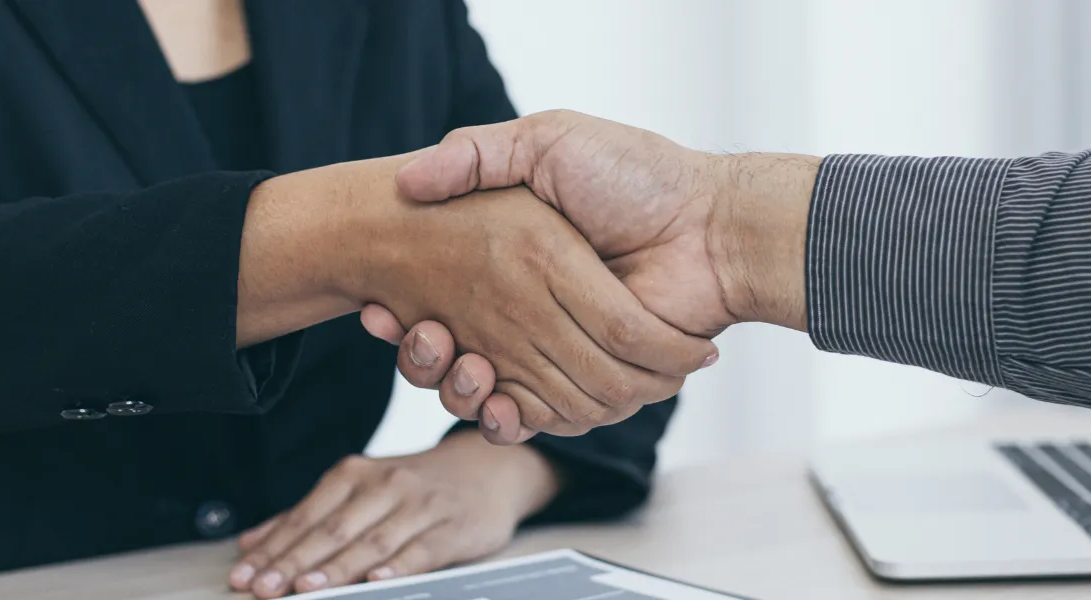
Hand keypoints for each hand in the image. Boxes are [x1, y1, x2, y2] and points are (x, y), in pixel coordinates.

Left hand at [227, 431, 558, 597]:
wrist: (489, 469)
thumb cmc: (417, 487)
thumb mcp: (361, 490)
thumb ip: (307, 516)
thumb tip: (251, 544)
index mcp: (356, 474)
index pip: (305, 516)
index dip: (273, 548)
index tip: (245, 575)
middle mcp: (385, 485)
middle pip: (333, 529)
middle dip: (293, 562)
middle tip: (265, 587)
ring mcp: (421, 505)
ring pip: (372, 541)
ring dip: (336, 567)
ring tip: (307, 588)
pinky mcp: (453, 527)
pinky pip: (422, 550)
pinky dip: (399, 564)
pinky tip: (377, 578)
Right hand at [359, 111, 816, 439]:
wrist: (711, 223)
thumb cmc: (634, 174)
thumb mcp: (546, 142)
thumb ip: (477, 153)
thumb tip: (408, 179)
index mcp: (517, 264)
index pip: (440, 302)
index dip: (404, 315)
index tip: (380, 308)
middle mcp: (533, 312)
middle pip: (455, 357)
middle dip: (424, 357)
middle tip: (420, 336)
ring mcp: (563, 351)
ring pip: (488, 394)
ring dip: (458, 389)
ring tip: (453, 360)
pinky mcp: (594, 384)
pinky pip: (541, 417)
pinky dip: (510, 418)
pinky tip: (493, 399)